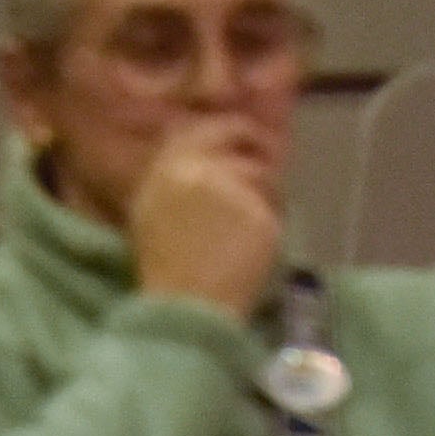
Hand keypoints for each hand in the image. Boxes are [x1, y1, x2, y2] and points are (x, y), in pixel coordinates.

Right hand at [123, 122, 285, 317]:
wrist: (187, 309)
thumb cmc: (172, 268)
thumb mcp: (158, 213)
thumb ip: (184, 176)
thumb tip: (218, 148)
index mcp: (163, 173)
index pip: (204, 127)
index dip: (229, 130)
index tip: (245, 143)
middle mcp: (192, 170)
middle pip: (238, 132)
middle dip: (257, 145)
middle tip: (268, 166)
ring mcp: (226, 187)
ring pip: (262, 171)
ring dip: (265, 193)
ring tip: (249, 228)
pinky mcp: (255, 208)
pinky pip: (276, 200)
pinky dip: (273, 217)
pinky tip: (258, 242)